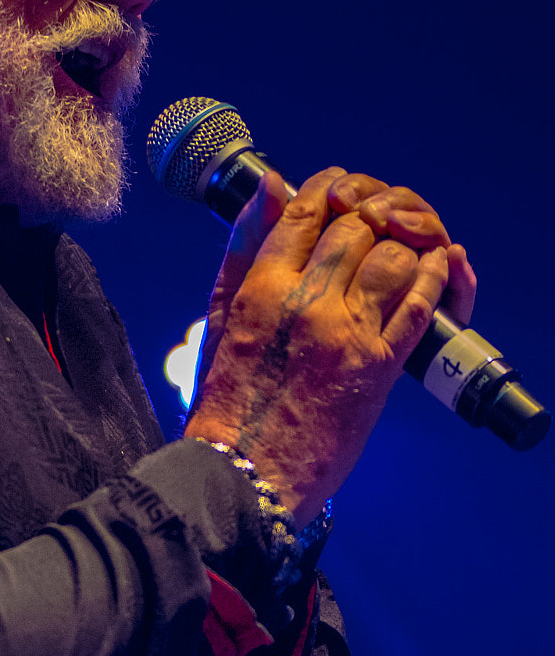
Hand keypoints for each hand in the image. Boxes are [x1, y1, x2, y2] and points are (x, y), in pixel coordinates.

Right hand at [186, 167, 476, 524]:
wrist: (244, 471)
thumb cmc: (227, 400)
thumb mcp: (219, 316)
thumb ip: (240, 249)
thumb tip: (268, 184)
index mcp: (260, 287)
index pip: (306, 210)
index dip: (330, 188)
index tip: (340, 188)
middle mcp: (305, 301)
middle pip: (356, 226)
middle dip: (371, 216)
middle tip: (377, 221)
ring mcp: (345, 332)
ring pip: (392, 256)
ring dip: (404, 244)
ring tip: (403, 247)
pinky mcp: (378, 365)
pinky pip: (418, 304)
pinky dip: (434, 278)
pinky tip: (436, 268)